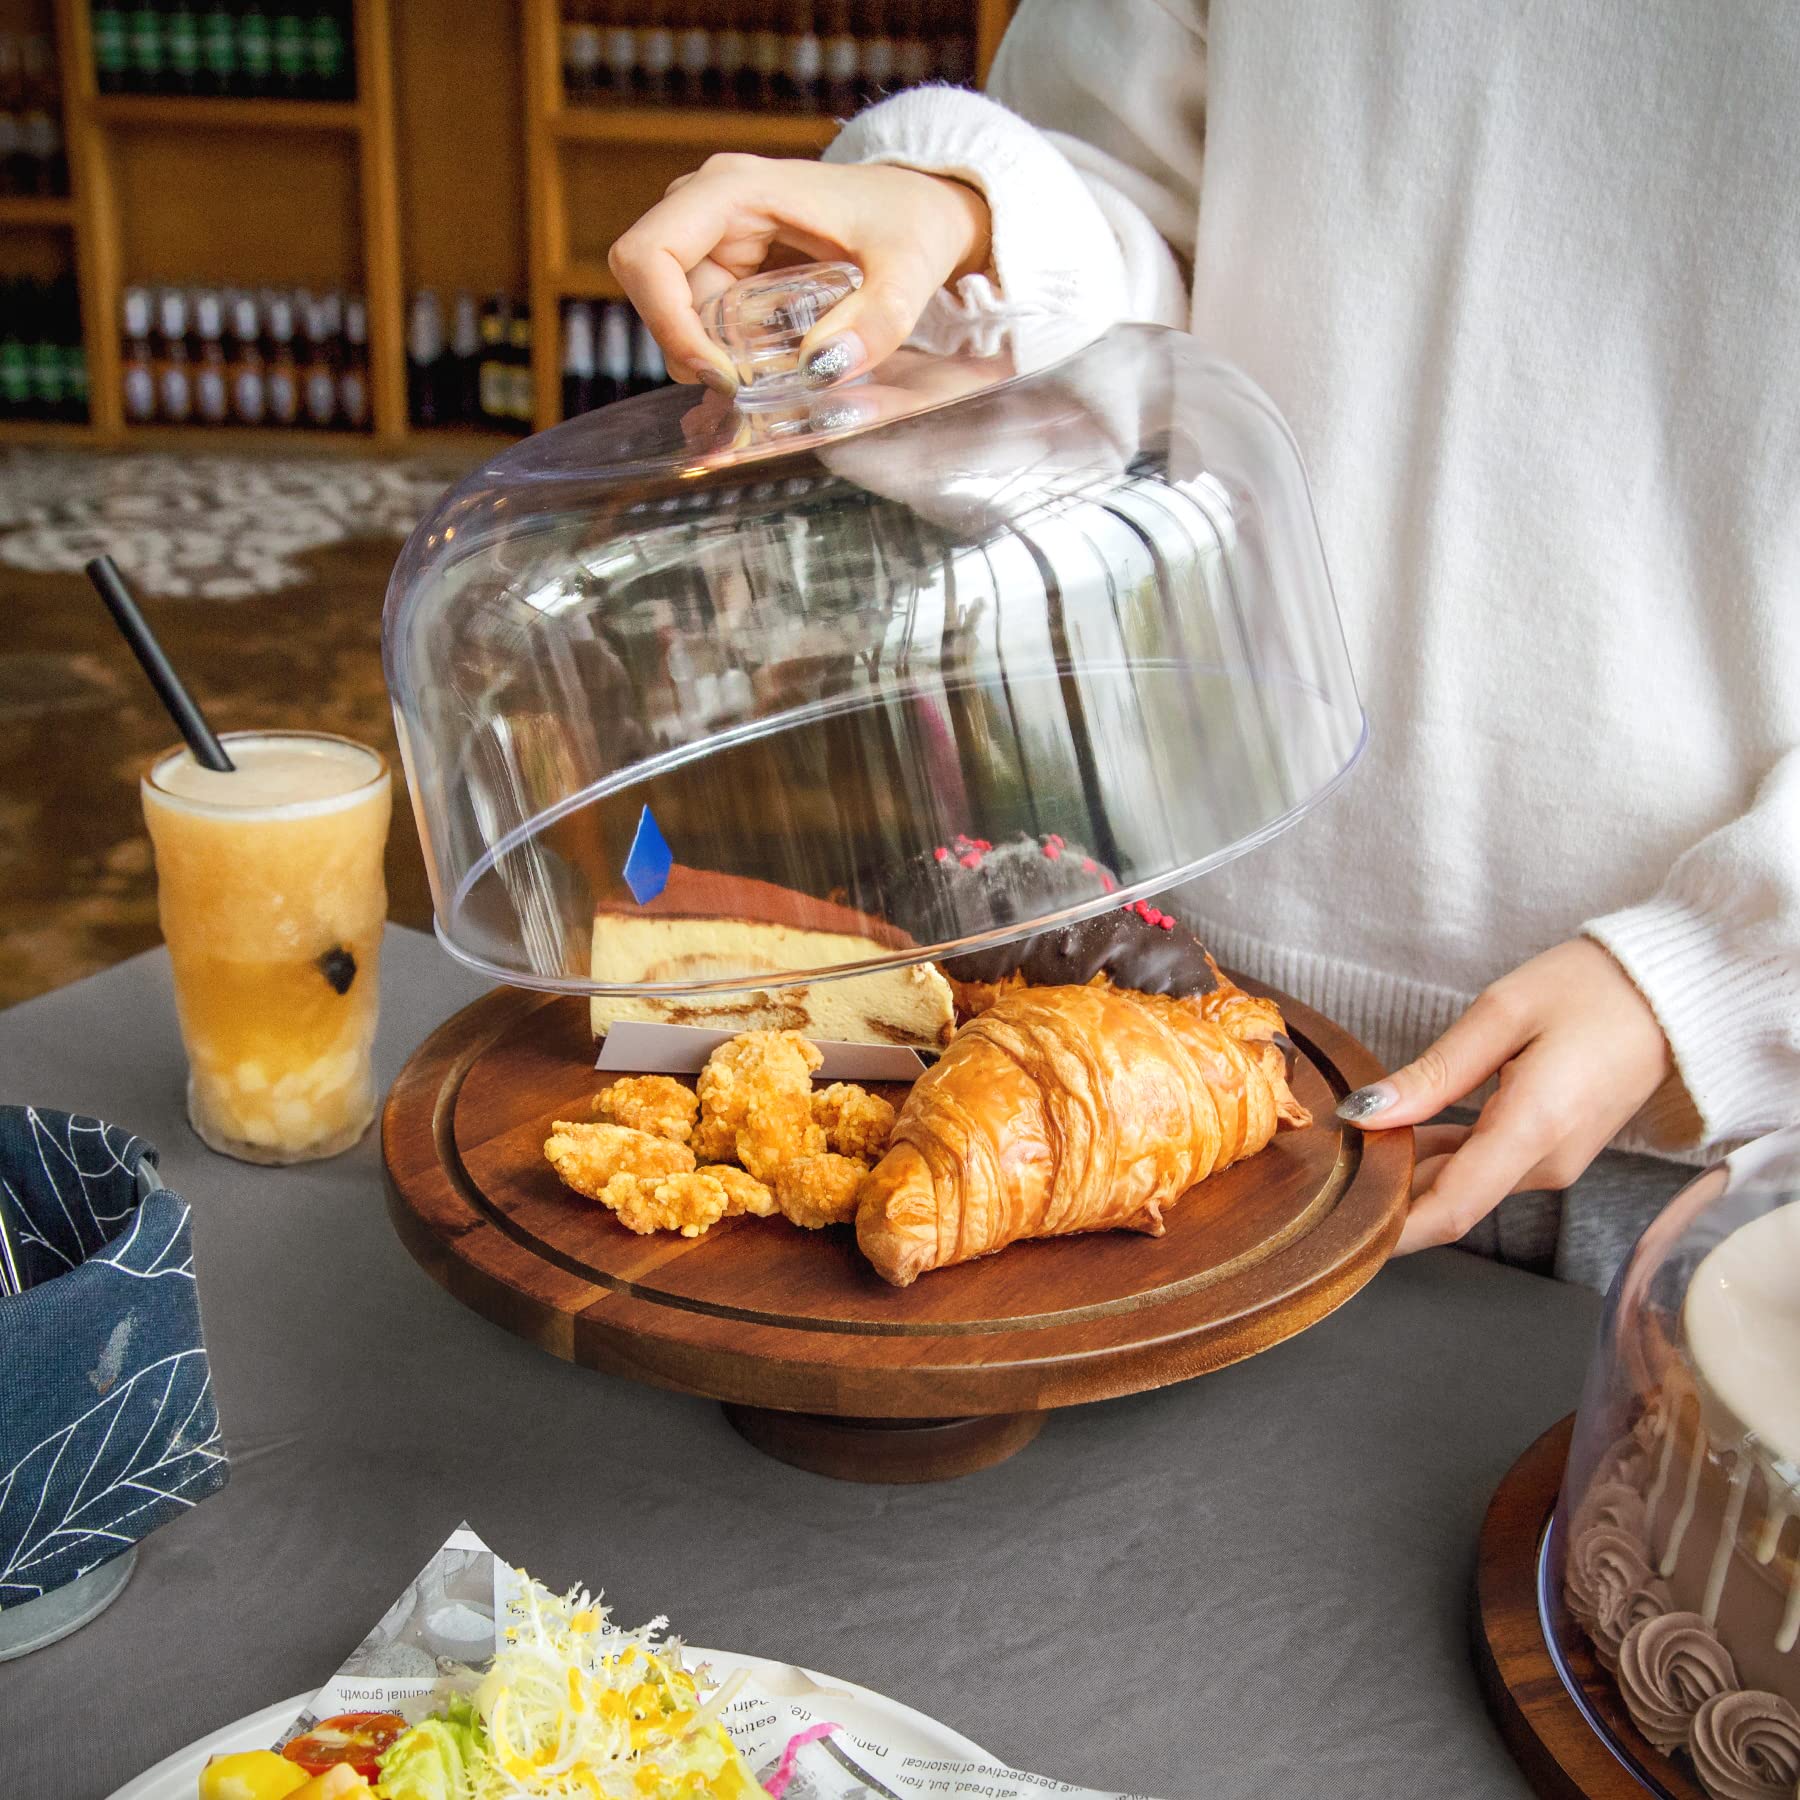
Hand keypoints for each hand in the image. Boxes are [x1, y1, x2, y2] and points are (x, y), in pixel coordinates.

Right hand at [608, 155, 990, 392]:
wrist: (925, 206)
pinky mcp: (726, 261)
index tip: (721, 375)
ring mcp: (714, 233)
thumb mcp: (907, 272)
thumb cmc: (913, 220)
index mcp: (736, 189)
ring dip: (706, 354)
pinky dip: (720, 351)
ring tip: (764, 380)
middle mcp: (709, 204)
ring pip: (674, 309)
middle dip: (689, 348)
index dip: (668, 323)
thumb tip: (823, 368)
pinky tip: (763, 368)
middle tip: (745, 390)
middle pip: (654, 290)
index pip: (649, 255)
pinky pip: (699, 314)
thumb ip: (876, 321)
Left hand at [1335, 939, 1673, 1254]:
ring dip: (1411, 1171)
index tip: (1340, 1230)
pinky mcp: (1554, 1149)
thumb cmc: (1593, 990)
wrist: (1672, 992)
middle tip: (1326, 1164)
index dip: (1390, 1230)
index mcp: (1533, 1131)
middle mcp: (1546, 1163)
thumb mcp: (1502, 1015)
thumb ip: (1433, 1074)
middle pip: (1450, 1200)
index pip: (1450, 1210)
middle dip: (1388, 1193)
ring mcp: (1554, 1161)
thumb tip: (1365, 1113)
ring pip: (1464, 1184)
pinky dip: (1442, 1156)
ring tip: (1352, 1139)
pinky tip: (1404, 1129)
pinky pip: (1486, 1166)